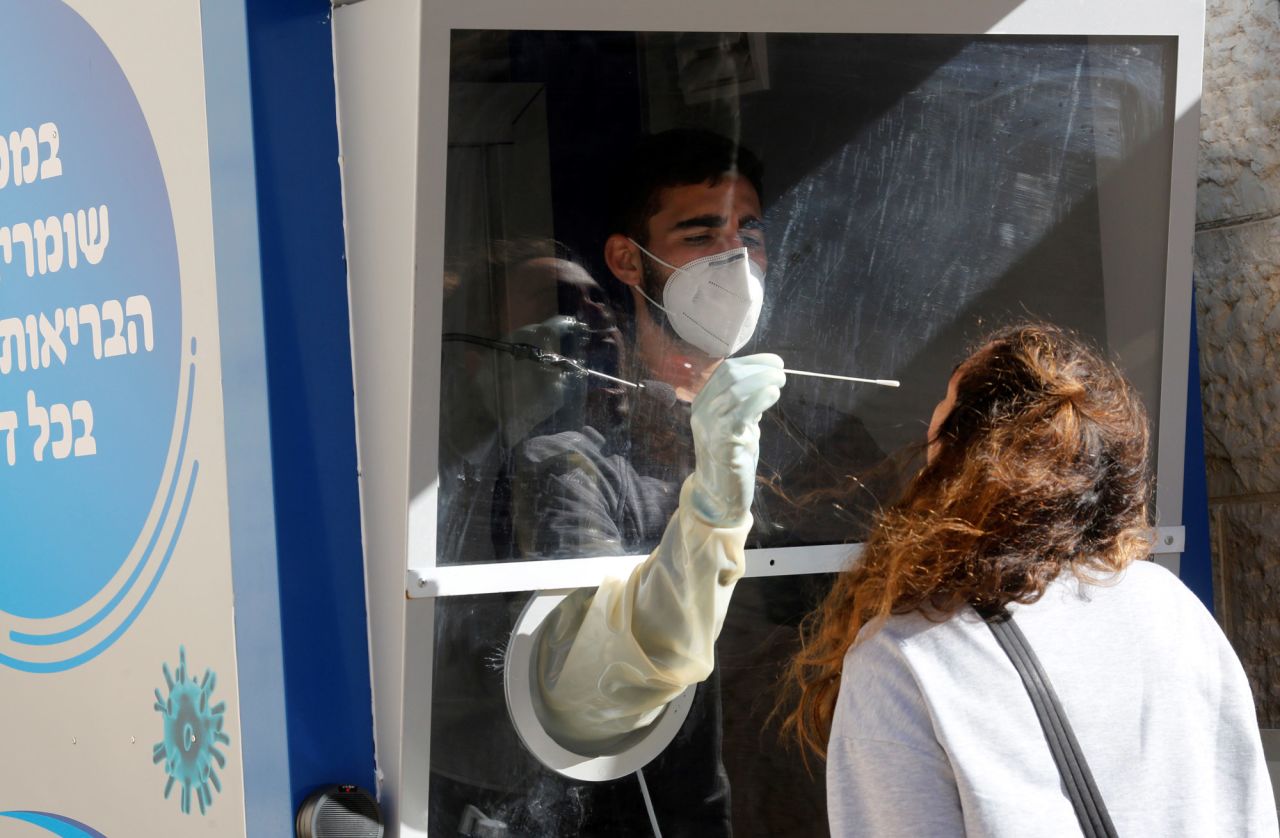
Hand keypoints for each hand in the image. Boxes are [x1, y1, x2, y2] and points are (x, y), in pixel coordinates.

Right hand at [689, 353, 785, 525]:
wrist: (718, 495)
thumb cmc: (730, 458)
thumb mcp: (736, 424)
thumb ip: (745, 405)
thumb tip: (765, 382)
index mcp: (703, 403)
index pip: (725, 370)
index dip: (753, 362)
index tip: (775, 362)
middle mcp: (702, 411)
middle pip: (730, 376)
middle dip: (759, 369)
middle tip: (781, 373)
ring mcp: (710, 426)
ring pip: (735, 391)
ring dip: (762, 381)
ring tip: (780, 382)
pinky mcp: (723, 442)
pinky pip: (741, 413)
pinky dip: (759, 399)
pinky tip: (773, 394)